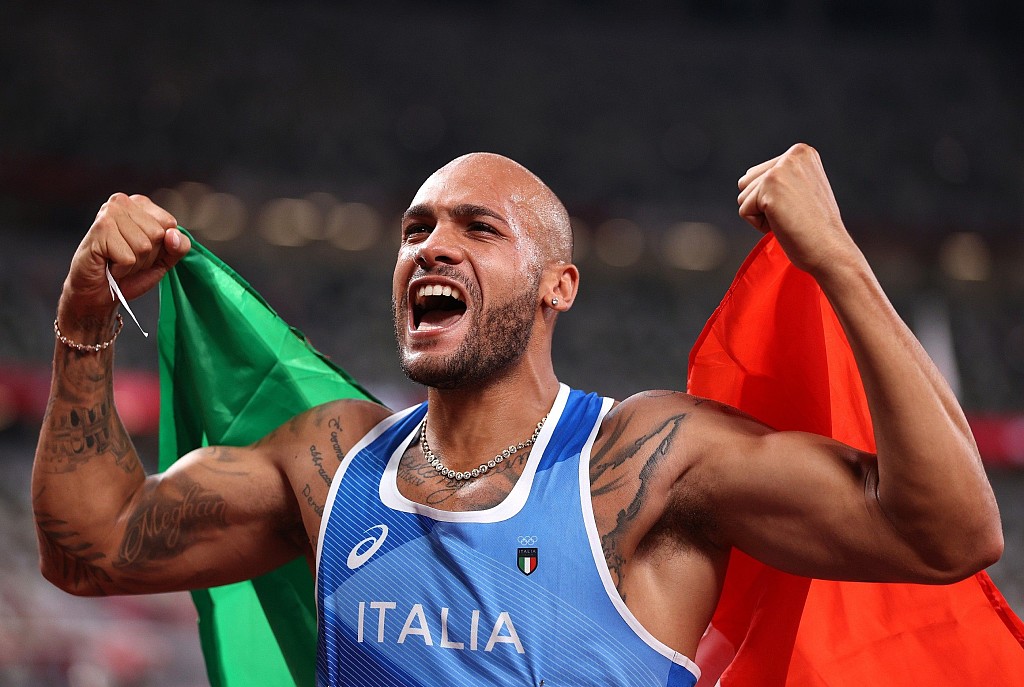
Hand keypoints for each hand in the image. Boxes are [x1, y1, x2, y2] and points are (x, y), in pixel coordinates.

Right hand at [61, 193, 190, 325]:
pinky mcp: (100, 229)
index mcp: (141, 204)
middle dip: (148, 256)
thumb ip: (179, 246)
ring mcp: (109, 213)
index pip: (170, 224)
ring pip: (144, 246)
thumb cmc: (130, 273)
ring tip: (118, 261)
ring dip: (134, 263)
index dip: (162, 246)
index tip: (143, 251)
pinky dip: (122, 269)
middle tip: (128, 258)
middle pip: (158, 234)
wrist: (99, 292)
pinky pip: (129, 258)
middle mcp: (123, 202)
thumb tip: (173, 235)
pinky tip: (109, 264)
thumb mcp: (165, 259)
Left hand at [737, 143, 857, 275]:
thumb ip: (780, 178)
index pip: (759, 174)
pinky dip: (759, 224)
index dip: (772, 199)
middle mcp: (791, 155)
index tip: (798, 207)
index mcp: (801, 152)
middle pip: (747, 182)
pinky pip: (744, 211)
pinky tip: (783, 224)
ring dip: (761, 215)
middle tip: (793, 214)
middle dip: (763, 204)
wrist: (829, 248)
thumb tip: (744, 180)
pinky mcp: (769, 186)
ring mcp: (780, 169)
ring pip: (743, 196)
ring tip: (789, 218)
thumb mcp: (801, 189)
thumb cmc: (815, 227)